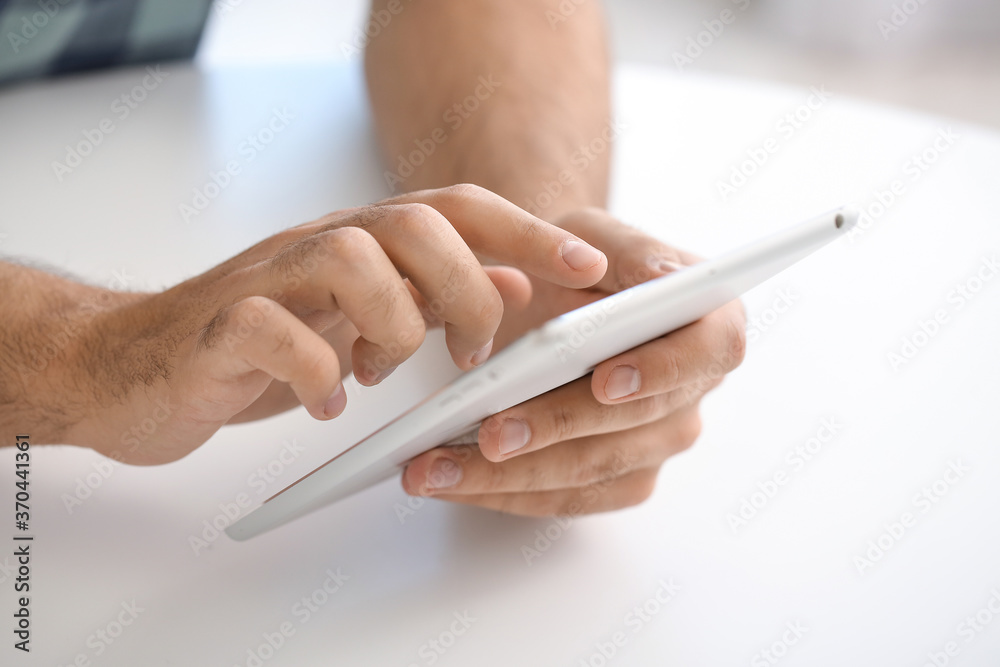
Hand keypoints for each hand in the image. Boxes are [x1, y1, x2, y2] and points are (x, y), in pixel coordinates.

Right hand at [59, 185, 607, 463]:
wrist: (139, 365)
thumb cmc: (263, 343)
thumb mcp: (366, 320)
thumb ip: (438, 296)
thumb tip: (520, 284)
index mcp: (362, 243)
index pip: (456, 210)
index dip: (526, 233)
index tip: (589, 268)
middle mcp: (318, 245)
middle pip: (413, 223)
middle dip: (464, 290)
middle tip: (467, 357)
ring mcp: (266, 280)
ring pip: (348, 256)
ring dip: (388, 324)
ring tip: (378, 372)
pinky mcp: (219, 327)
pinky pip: (272, 327)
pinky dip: (313, 370)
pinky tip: (324, 400)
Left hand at [402, 208, 746, 514]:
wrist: (546, 297)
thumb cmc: (575, 261)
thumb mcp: (596, 233)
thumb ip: (630, 249)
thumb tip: (664, 275)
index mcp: (710, 326)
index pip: (709, 353)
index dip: (662, 371)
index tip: (605, 379)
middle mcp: (691, 394)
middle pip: (635, 427)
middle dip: (555, 430)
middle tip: (490, 434)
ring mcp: (655, 444)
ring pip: (588, 472)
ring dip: (509, 476)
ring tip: (436, 465)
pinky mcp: (613, 479)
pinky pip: (560, 499)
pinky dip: (500, 493)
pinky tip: (449, 479)